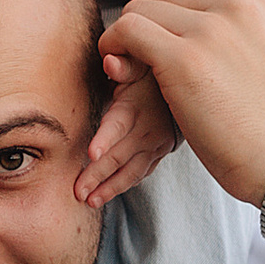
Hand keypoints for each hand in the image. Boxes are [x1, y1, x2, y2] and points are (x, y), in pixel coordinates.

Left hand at [77, 65, 177, 210]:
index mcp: (136, 106)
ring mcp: (155, 145)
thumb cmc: (151, 72)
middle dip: (97, 175)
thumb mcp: (140, 63)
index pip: (119, 124)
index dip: (106, 139)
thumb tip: (110, 61)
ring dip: (109, 188)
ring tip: (90, 201)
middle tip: (77, 192)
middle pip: (119, 156)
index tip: (91, 155)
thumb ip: (123, 65)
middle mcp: (148, 129)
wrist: (186, 86)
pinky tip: (104, 196)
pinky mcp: (158, 154)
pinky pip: (139, 174)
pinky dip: (122, 186)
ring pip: (131, 171)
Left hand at [82, 0, 249, 204]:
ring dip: (125, 36)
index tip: (165, 11)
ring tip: (135, 68)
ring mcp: (210, 30)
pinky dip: (114, 48)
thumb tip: (176, 5)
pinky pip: (127, 31)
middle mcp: (235, 5)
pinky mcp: (183, 61)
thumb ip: (230, 20)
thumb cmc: (263, 117)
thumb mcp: (260, 49)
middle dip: (142, 15)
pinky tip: (122, 71)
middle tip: (145, 51)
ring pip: (138, 7)